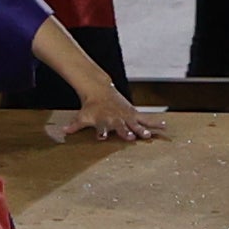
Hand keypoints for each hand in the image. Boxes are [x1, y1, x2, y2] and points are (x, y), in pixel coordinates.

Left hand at [52, 93, 170, 143]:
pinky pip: (147, 119)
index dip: (101, 133)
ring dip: (142, 130)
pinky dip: (155, 123)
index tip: (100, 137)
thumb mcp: (82, 116)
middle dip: (126, 132)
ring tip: (149, 135)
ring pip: (136, 124)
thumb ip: (75, 125)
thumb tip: (63, 131)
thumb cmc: (91, 107)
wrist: (100, 90)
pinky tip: (165, 127)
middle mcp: (116, 120)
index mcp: (104, 121)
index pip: (101, 128)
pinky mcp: (134, 114)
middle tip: (131, 138)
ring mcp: (127, 117)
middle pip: (121, 127)